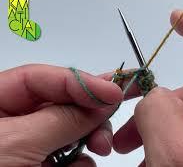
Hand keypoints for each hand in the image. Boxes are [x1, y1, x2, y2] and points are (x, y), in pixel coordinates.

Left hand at [0, 64, 135, 166]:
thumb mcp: (17, 144)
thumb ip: (61, 119)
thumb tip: (101, 101)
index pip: (41, 79)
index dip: (79, 81)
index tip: (112, 91)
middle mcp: (14, 122)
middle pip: (63, 103)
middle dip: (89, 115)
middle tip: (103, 131)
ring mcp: (30, 145)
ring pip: (72, 130)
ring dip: (89, 141)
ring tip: (96, 151)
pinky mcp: (41, 165)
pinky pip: (71, 157)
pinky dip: (81, 163)